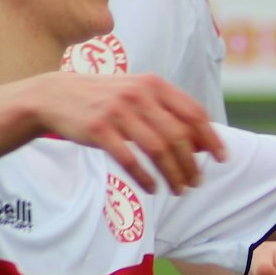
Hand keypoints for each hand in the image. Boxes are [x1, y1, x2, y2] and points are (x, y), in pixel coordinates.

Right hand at [30, 73, 225, 194]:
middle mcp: (139, 95)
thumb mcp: (138, 95)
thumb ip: (168, 113)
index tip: (222, 158)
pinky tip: (153, 188)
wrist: (54, 96)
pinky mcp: (98, 129)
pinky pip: (129, 159)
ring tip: (179, 190)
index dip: (211, 138)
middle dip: (191, 163)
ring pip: (158, 149)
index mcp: (154, 84)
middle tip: (197, 182)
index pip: (194, 113)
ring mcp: (118, 111)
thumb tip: (201, 143)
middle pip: (178, 136)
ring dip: (173, 174)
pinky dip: (145, 177)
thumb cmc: (104, 99)